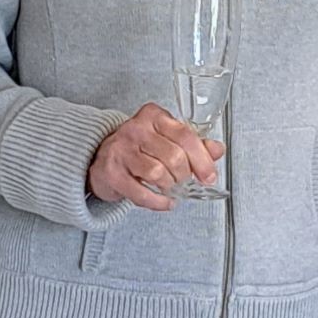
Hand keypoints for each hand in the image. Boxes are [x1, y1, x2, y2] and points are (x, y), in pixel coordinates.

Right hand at [88, 105, 218, 211]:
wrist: (100, 158)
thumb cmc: (138, 148)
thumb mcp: (166, 138)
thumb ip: (193, 143)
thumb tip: (217, 150)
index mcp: (154, 116)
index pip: (185, 136)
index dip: (202, 160)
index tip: (209, 176)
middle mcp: (136, 129)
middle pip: (174, 156)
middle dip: (185, 175)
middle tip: (185, 182)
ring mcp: (121, 150)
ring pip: (158, 174)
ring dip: (171, 187)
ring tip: (171, 188)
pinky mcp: (112, 172)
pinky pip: (141, 193)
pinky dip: (158, 202)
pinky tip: (164, 202)